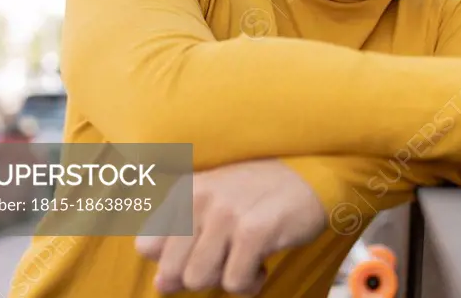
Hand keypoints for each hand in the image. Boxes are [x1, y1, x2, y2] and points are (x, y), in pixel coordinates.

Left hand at [135, 159, 325, 294]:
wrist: (313, 175)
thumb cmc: (261, 194)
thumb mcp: (214, 201)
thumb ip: (181, 237)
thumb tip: (161, 284)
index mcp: (185, 190)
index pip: (147, 246)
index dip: (174, 259)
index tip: (203, 250)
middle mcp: (201, 199)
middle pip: (172, 271)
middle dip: (200, 275)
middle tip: (227, 260)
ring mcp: (227, 214)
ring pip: (199, 279)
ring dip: (226, 279)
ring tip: (246, 259)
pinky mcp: (254, 231)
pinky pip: (235, 282)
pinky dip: (250, 283)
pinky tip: (263, 262)